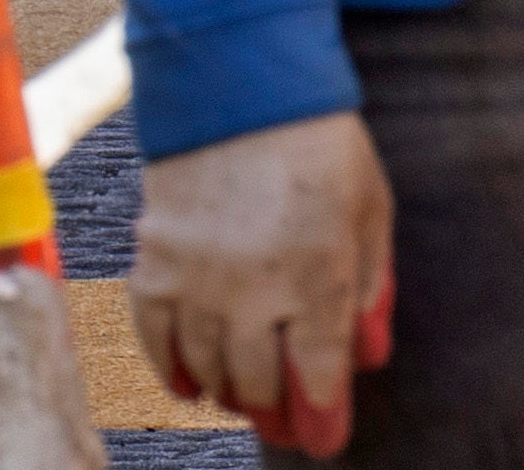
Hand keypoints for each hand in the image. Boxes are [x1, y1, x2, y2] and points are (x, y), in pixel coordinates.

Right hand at [127, 110, 392, 454]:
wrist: (238, 88)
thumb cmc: (319, 145)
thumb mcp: (369, 209)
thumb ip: (370, 286)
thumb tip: (370, 357)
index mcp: (319, 269)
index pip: (318, 367)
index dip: (322, 412)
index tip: (326, 439)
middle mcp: (254, 284)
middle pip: (258, 379)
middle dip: (275, 409)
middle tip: (285, 420)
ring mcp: (197, 278)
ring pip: (207, 368)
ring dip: (229, 391)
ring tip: (246, 395)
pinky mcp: (153, 265)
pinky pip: (156, 341)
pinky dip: (173, 370)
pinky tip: (191, 384)